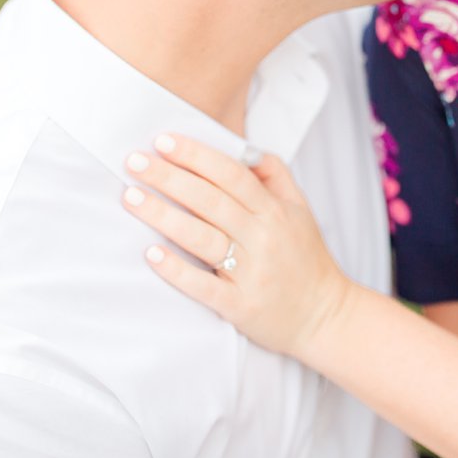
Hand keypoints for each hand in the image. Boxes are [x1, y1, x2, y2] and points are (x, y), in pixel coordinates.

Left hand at [121, 133, 353, 358]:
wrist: (326, 316)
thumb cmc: (307, 259)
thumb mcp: (300, 210)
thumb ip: (275, 176)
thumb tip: (244, 149)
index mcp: (274, 211)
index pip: (230, 174)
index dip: (196, 155)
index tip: (163, 140)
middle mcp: (263, 238)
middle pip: (210, 200)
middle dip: (169, 177)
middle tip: (134, 161)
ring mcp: (252, 273)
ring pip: (202, 238)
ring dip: (163, 216)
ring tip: (131, 197)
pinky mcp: (240, 306)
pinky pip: (203, 286)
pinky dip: (177, 270)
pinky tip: (151, 254)